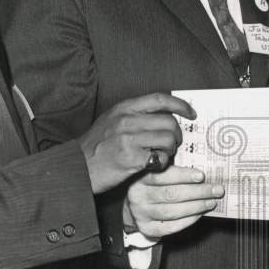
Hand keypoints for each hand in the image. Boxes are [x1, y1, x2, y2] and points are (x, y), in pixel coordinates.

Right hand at [78, 92, 194, 193]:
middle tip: (174, 143)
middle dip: (177, 134)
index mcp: (125, 108)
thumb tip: (165, 116)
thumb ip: (135, 115)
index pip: (160, 99)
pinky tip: (153, 165)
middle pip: (169, 121)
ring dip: (170, 149)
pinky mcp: (131, 158)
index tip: (191, 113)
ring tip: (162, 155)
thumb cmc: (96, 146)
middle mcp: (127, 120)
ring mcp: (129, 139)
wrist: (76, 168)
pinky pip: (159, 158)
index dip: (180, 105)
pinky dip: (161, 162)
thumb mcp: (112, 121)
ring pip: (168, 139)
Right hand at [123, 166, 224, 238]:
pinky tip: (200, 214)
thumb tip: (203, 172)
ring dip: (196, 207)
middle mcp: (138, 195)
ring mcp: (141, 213)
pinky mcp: (147, 228)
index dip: (184, 176)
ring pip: (172, 211)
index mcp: (141, 177)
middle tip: (217, 190)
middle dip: (198, 192)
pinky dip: (188, 220)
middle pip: (171, 194)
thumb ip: (175, 169)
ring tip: (211, 202)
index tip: (202, 176)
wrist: (138, 204)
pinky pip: (170, 227)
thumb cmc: (156, 184)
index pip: (164, 175)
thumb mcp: (160, 171)